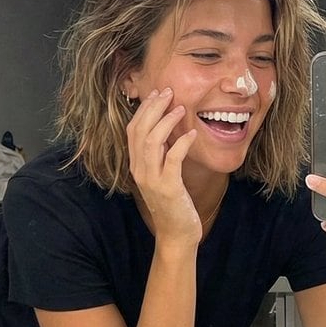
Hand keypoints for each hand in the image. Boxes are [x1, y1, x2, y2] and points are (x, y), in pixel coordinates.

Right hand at [125, 88, 201, 243]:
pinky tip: (192, 133)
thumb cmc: (173, 204)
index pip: (133, 130)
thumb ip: (161, 155)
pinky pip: (173, 159)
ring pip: (152, 142)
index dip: (143, 109)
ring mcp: (152, 179)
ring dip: (166, 121)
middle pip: (140, 131)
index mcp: (137, 165)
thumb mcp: (163, 175)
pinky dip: (182, 143)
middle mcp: (140, 170)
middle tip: (168, 92)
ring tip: (180, 108)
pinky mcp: (168, 188)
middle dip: (153, 108)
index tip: (156, 93)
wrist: (176, 234)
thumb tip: (168, 130)